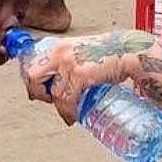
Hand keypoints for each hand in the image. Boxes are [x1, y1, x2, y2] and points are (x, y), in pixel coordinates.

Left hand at [24, 33, 140, 123]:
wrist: (129, 52)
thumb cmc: (110, 53)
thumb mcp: (82, 50)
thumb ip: (69, 60)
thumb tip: (60, 78)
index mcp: (59, 46)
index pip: (34, 64)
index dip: (34, 82)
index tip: (39, 91)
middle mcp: (60, 53)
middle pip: (33, 76)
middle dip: (38, 92)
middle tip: (49, 101)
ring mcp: (69, 64)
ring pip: (53, 93)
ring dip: (59, 108)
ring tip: (68, 113)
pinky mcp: (81, 75)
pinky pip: (67, 99)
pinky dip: (69, 112)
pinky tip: (73, 115)